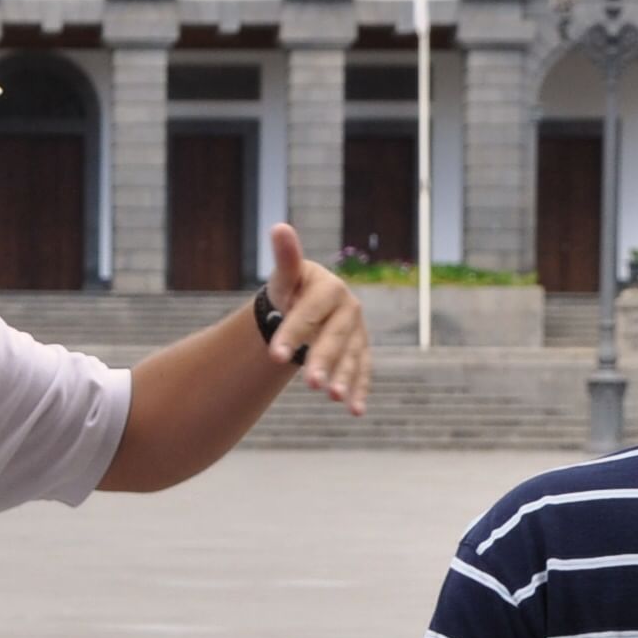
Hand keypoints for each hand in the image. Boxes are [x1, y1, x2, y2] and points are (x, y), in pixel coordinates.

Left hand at [261, 224, 371, 412]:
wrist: (307, 304)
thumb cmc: (292, 290)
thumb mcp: (286, 277)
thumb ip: (285, 257)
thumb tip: (278, 227)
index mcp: (330, 289)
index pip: (309, 313)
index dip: (293, 333)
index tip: (273, 355)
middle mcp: (349, 309)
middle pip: (334, 337)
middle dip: (322, 360)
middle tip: (309, 383)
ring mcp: (358, 332)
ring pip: (352, 356)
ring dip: (345, 378)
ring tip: (333, 398)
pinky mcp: (361, 351)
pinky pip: (363, 371)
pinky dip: (360, 390)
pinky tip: (356, 411)